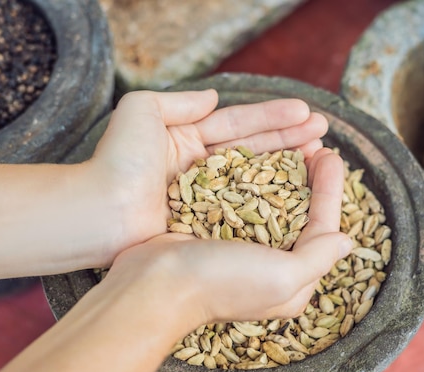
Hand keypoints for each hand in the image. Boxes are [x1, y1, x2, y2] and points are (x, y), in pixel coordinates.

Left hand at [84, 89, 328, 262]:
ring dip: (287, 164)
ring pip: (255, 176)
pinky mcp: (208, 223)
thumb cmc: (118, 161)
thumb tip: (215, 97)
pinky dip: (271, 199)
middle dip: (290, 138)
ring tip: (320, 153)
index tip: (307, 112)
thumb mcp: (142, 111)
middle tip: (323, 132)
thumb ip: (179, 101)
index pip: (239, 124)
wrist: (100, 213)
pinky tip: (296, 191)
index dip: (274, 117)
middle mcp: (201, 167)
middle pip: (254, 148)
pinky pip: (245, 206)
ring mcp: (207, 196)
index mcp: (187, 138)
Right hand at [101, 147, 350, 325]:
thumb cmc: (221, 283)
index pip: (322, 227)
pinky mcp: (213, 229)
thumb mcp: (283, 278)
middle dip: (309, 176)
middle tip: (314, 142)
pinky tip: (254, 154)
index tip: (330, 155)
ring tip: (290, 141)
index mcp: (289, 279)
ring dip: (282, 170)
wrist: (154, 284)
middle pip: (298, 211)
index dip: (330, 190)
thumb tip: (346, 241)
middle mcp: (267, 262)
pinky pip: (240, 197)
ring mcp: (238, 244)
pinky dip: (250, 175)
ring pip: (270, 199)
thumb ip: (319, 257)